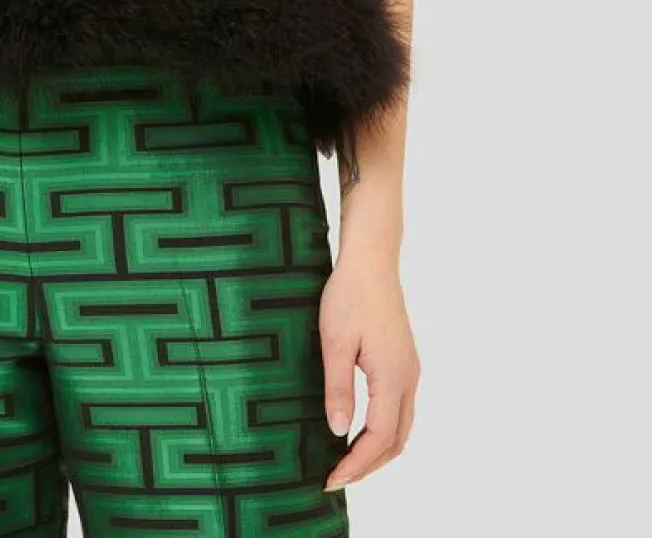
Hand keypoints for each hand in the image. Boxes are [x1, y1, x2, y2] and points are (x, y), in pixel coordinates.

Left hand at [319, 251, 419, 491]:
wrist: (372, 260)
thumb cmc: (349, 295)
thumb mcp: (334, 341)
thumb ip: (338, 388)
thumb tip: (338, 432)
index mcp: (392, 378)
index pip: (378, 438)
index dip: (356, 465)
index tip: (331, 480)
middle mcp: (408, 379)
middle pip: (396, 440)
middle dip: (368, 465)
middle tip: (336, 478)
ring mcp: (410, 370)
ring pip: (402, 426)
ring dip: (378, 449)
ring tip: (347, 461)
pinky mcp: (404, 361)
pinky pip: (400, 409)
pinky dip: (384, 430)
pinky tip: (361, 429)